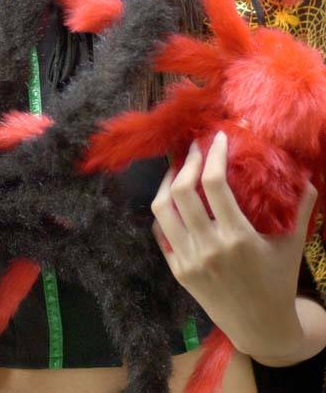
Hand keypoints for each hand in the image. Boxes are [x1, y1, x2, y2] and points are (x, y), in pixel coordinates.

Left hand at [151, 131, 315, 358]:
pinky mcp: (178, 271)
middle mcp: (208, 247)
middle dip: (186, 161)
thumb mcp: (293, 244)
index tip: (217, 138)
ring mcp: (189, 261)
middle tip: (193, 147)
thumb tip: (307, 173)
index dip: (212, 154)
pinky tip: (172, 199)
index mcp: (237, 237)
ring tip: (177, 168)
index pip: (214, 184)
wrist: (261, 329)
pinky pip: (160, 232)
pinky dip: (164, 211)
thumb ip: (301, 206)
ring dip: (167, 182)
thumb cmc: (279, 282)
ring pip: (162, 209)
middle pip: (182, 191)